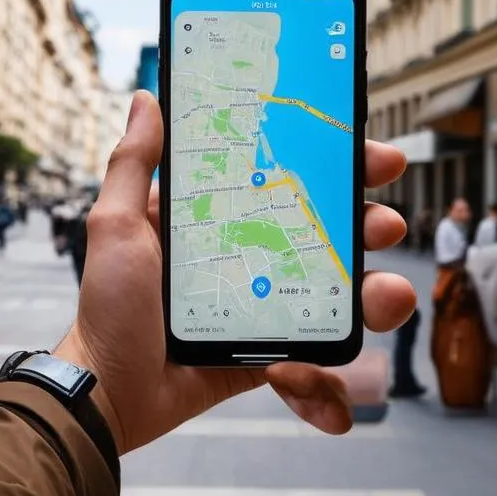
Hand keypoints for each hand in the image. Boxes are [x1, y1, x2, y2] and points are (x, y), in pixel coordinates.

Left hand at [55, 91, 415, 453]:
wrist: (110, 394)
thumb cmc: (109, 308)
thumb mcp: (116, 227)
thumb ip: (133, 167)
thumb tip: (147, 101)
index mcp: (217, 218)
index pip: (285, 177)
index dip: (334, 165)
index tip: (371, 159)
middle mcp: (248, 253)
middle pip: (325, 231)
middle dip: (368, 225)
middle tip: (385, 225)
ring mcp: (263, 303)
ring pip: (335, 292)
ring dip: (374, 294)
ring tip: (387, 298)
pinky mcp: (268, 350)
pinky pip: (315, 354)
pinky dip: (331, 370)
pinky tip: (326, 375)